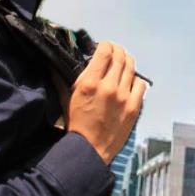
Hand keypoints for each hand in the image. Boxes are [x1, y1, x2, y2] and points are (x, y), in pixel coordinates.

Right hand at [66, 42, 146, 164]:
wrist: (89, 150)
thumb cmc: (76, 124)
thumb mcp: (66, 99)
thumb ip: (61, 80)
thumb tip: (53, 65)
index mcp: (90, 82)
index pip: (104, 51)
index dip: (106, 45)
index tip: (104, 46)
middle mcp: (109, 86)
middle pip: (120, 56)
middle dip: (117, 50)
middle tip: (115, 52)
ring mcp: (124, 97)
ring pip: (131, 67)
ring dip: (127, 61)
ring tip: (123, 63)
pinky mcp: (134, 107)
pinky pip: (141, 85)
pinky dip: (136, 80)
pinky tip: (130, 82)